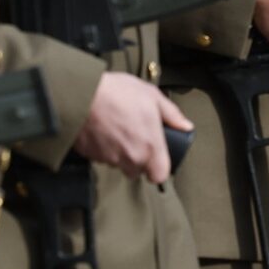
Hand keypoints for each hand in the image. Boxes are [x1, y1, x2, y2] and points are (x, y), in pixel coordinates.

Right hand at [73, 73, 192, 184]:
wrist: (82, 93)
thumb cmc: (119, 92)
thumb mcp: (152, 96)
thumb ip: (172, 115)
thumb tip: (185, 126)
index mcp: (149, 146)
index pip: (159, 176)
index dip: (158, 168)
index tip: (156, 157)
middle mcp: (130, 157)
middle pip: (137, 170)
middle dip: (137, 158)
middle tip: (134, 136)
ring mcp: (108, 158)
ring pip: (118, 164)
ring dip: (119, 153)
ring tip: (116, 129)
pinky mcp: (90, 155)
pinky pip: (100, 157)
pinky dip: (102, 148)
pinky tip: (103, 129)